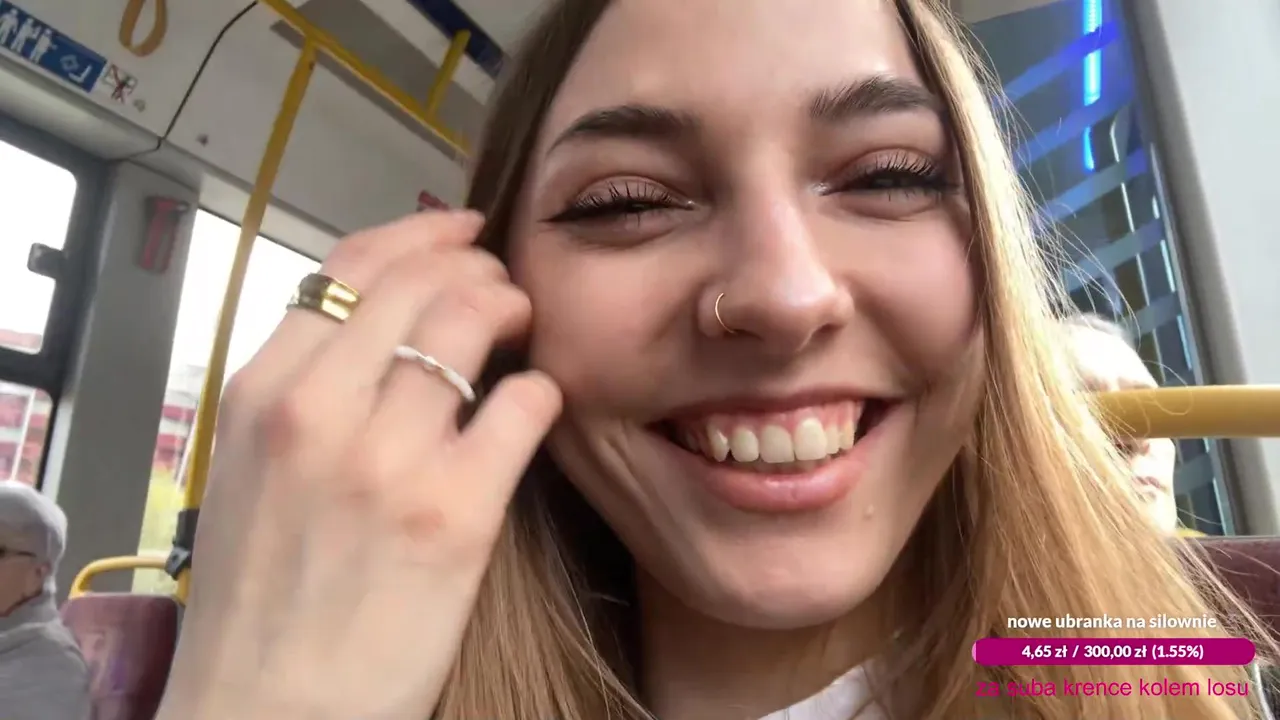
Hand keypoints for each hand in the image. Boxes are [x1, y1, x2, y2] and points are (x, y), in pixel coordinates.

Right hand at [157, 211, 561, 719]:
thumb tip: (379, 321)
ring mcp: (388, 459)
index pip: (349, 266)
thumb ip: (302, 387)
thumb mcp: (246, 469)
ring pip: (474, 320)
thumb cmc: (262, 597)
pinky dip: (541, 391)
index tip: (458, 230)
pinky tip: (536, 406)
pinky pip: (522, 403)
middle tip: (502, 288)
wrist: (271, 708)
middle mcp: (318, 411)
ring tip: (523, 331)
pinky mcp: (456, 511)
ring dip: (514, 310)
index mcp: (261, 393)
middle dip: (478, 266)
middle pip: (422, 279)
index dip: (419, 233)